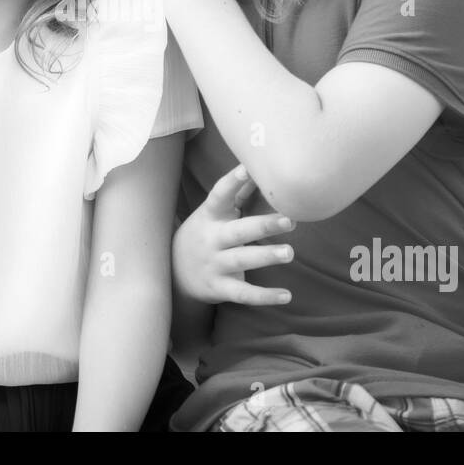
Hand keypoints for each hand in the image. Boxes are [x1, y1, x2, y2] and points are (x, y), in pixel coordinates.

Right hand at [173, 164, 295, 305]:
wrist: (174, 273)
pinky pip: (243, 293)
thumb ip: (236, 193)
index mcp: (211, 216)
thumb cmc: (204, 234)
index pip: (220, 195)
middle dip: (263, 225)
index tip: (247, 168)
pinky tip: (286, 296)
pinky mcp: (220, 287)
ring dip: (266, 256)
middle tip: (290, 220)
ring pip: (242, 260)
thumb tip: (257, 167)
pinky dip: (264, 296)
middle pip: (238, 231)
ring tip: (289, 253)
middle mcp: (212, 239)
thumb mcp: (213, 213)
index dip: (232, 182)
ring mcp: (215, 264)